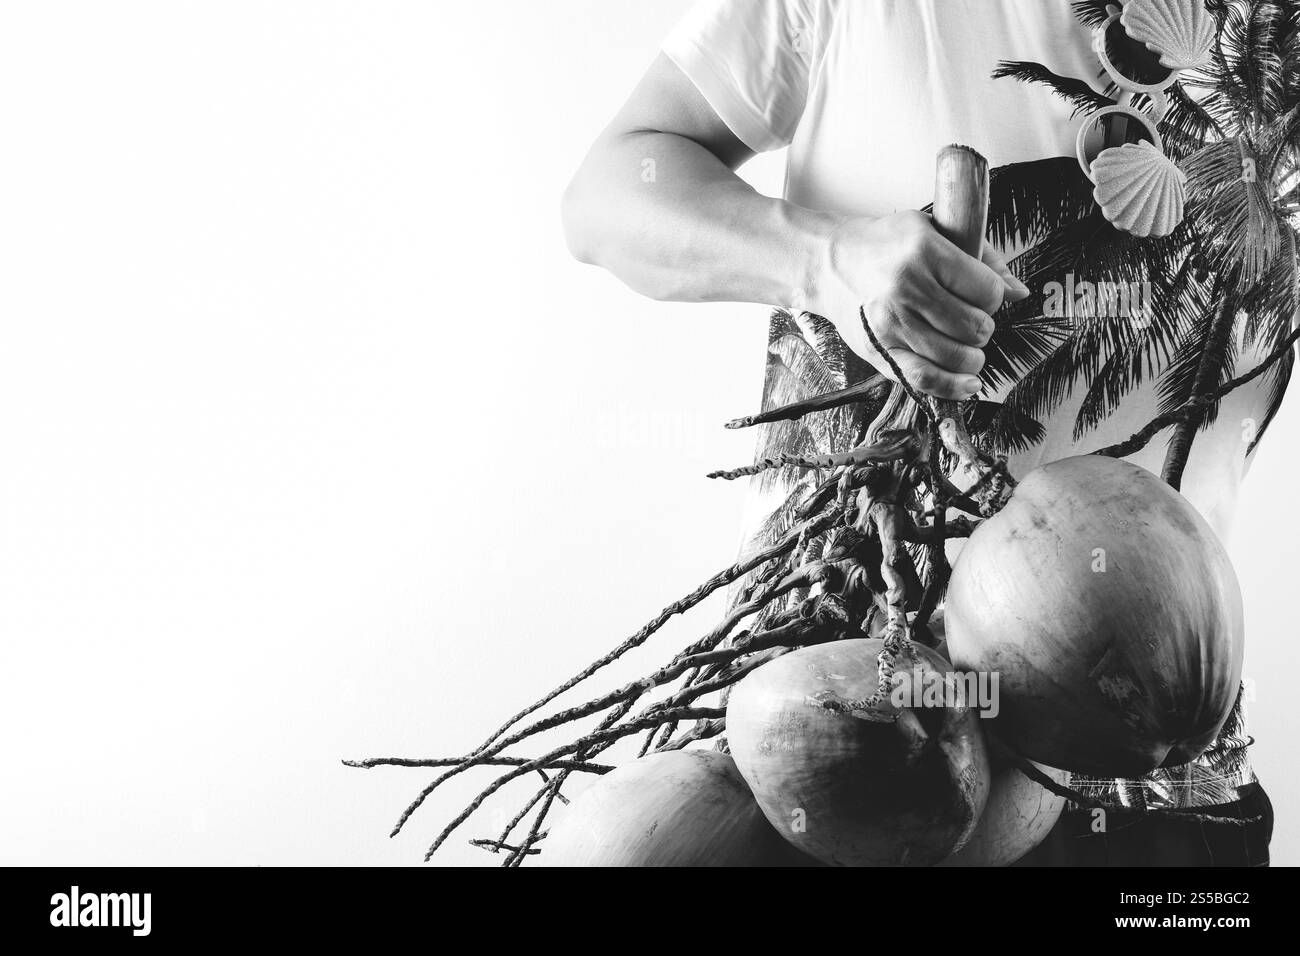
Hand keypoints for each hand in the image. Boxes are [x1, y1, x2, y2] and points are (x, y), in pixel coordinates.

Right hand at [806, 211, 1029, 399]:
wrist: (829, 264)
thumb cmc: (883, 245)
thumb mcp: (933, 231)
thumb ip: (981, 258)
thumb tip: (1020, 292)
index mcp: (925, 252)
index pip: (987, 291)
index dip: (993, 297)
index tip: (981, 296)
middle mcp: (907, 289)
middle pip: (976, 327)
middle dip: (982, 327)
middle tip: (970, 320)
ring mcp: (892, 324)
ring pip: (958, 357)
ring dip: (972, 357)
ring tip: (966, 347)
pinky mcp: (880, 350)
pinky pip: (926, 379)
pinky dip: (953, 387)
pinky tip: (968, 383)